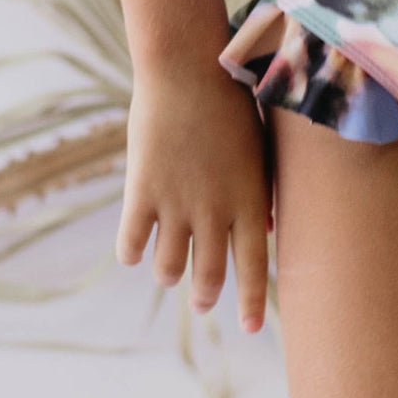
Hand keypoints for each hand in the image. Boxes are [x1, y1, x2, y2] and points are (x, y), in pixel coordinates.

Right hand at [115, 58, 274, 334]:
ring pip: (168, 266)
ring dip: (169, 275)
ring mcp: (176, 203)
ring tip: (169, 273)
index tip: (252, 329)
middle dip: (207, 295)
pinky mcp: (141, 191)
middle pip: (210, 274)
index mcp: (249, 200)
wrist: (187, 68)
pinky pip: (132, 242)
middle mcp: (214, 210)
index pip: (255, 266)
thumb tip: (264, 230)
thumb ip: (260, 193)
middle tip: (204, 303)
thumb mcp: (258, 150)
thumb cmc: (232, 102)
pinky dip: (133, 252)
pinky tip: (135, 251)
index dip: (252, 302)